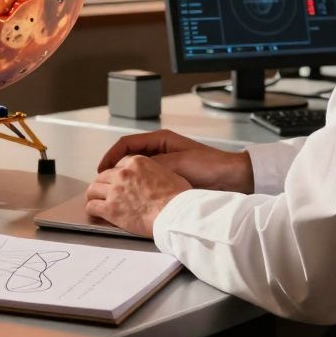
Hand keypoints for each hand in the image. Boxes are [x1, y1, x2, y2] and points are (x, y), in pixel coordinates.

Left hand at [85, 155, 190, 236]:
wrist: (175, 214)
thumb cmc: (178, 198)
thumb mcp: (169, 174)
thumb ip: (156, 171)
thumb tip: (156, 177)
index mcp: (137, 162)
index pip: (118, 164)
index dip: (116, 174)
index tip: (116, 180)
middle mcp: (123, 174)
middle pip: (103, 175)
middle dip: (103, 184)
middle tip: (104, 192)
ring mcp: (115, 190)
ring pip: (93, 189)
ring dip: (94, 195)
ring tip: (95, 201)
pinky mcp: (110, 209)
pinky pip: (92, 206)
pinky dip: (92, 209)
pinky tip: (96, 212)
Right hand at [97, 129, 253, 193]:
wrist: (233, 178)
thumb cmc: (210, 166)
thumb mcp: (178, 164)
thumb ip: (154, 167)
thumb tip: (131, 172)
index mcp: (161, 139)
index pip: (126, 143)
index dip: (111, 155)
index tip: (102, 169)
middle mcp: (161, 149)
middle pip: (129, 156)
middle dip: (115, 168)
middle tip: (104, 182)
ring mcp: (165, 163)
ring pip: (137, 169)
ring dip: (126, 179)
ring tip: (116, 191)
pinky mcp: (170, 177)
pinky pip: (148, 180)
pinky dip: (138, 186)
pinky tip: (134, 196)